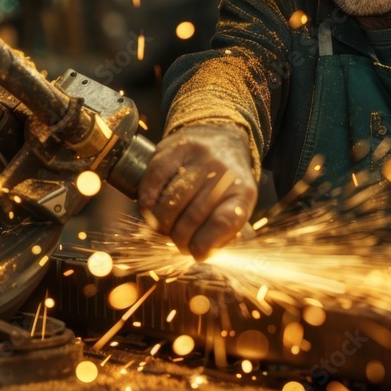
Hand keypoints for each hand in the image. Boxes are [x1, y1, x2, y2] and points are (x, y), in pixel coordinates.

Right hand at [138, 123, 256, 260]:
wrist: (219, 135)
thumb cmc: (224, 182)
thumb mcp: (236, 204)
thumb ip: (223, 232)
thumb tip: (201, 255)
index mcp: (243, 190)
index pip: (224, 222)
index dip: (205, 245)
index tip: (196, 254)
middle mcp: (222, 171)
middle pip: (193, 216)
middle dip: (181, 238)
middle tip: (178, 243)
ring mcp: (197, 157)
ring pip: (171, 202)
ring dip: (162, 224)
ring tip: (164, 229)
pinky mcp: (173, 148)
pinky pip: (153, 182)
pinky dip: (148, 203)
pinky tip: (150, 210)